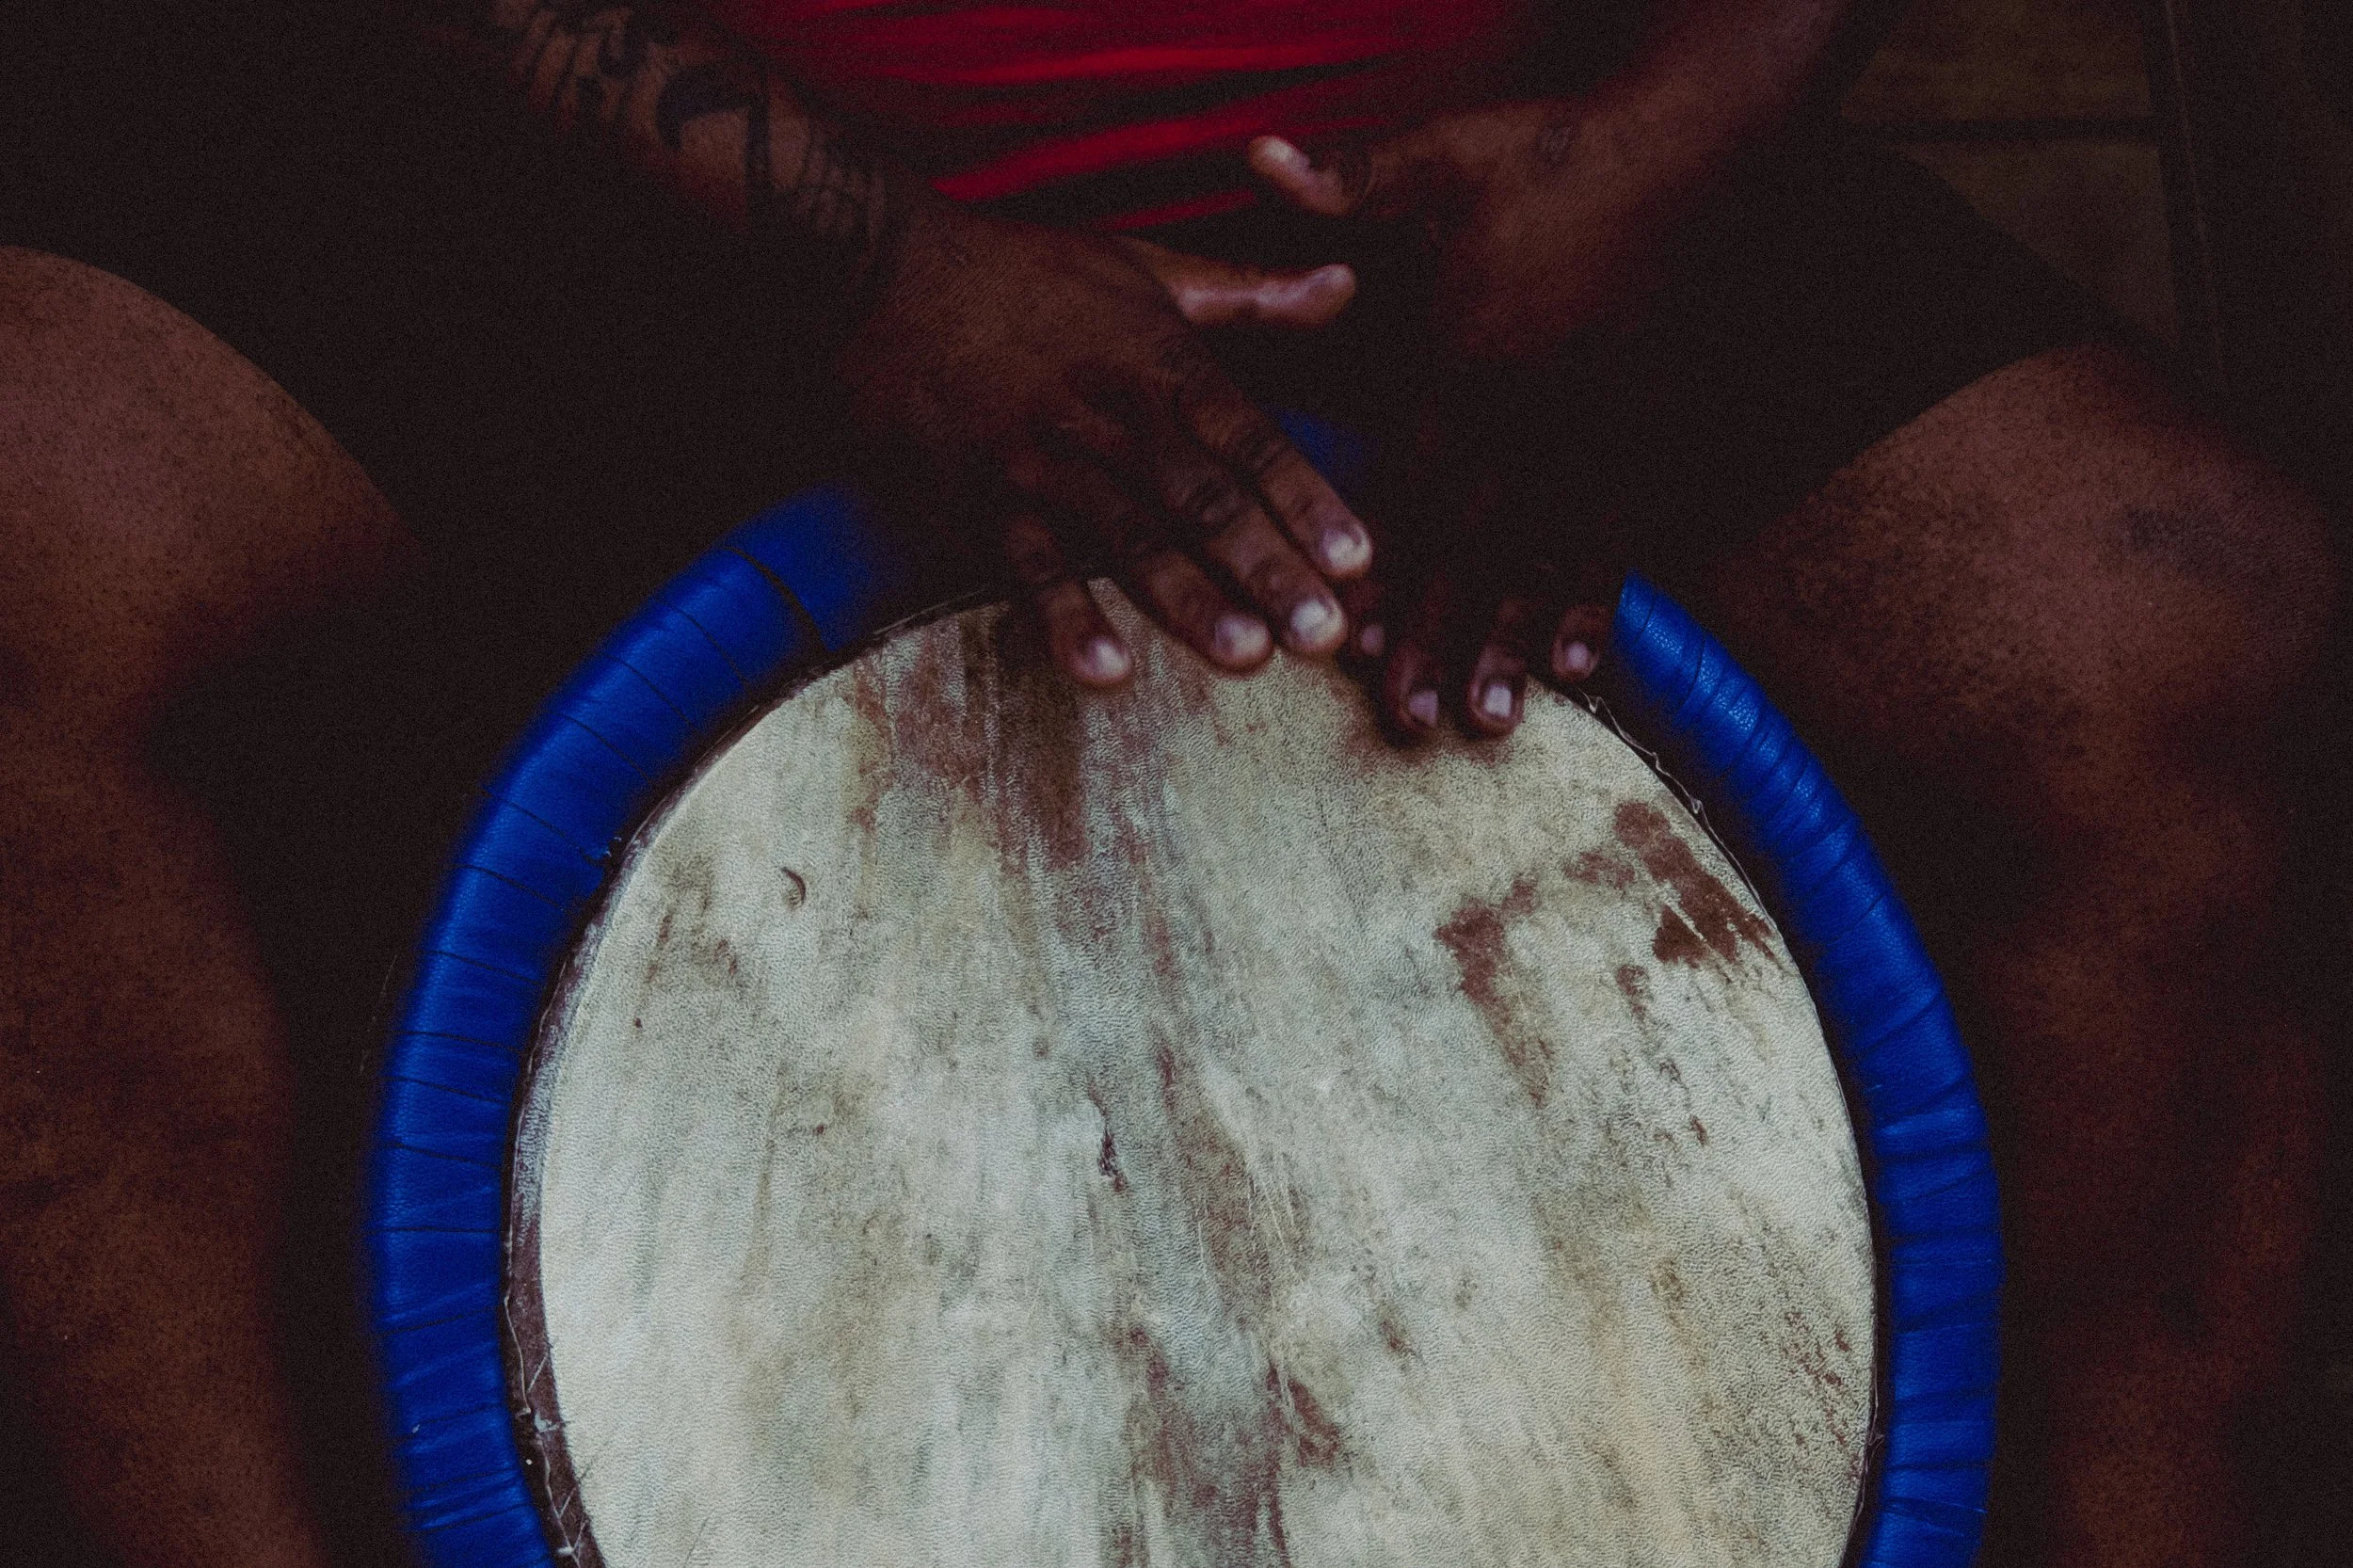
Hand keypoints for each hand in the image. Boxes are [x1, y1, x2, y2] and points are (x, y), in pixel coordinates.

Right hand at [837, 195, 1371, 686]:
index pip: (1249, 438)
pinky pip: (1027, 570)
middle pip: (1201, 500)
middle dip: (1267, 568)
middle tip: (1324, 634)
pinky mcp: (977, 502)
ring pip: (1126, 540)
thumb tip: (1345, 284)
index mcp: (1157, 361)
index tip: (1361, 558)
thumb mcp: (1142, 266)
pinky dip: (1065, 620)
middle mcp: (1107, 416)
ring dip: (1188, 603)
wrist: (874, 272)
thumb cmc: (1016, 271)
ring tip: (1246, 658)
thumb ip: (1248, 293)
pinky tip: (1106, 672)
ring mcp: (1040, 464)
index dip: (1306, 500)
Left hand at [1246, 97, 1706, 733]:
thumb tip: (1259, 155)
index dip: (1382, 566)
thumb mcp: (1444, 155)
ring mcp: (1591, 437)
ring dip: (1508, 643)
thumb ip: (1351, 180)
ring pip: (1540, 560)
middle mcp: (1529, 420)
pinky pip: (1616, 536)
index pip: (1413, 487)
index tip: (1354, 641)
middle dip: (1437, 636)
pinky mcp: (1643, 438)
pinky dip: (1594, 602)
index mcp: (1468, 367)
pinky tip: (1578, 666)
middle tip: (1406, 720)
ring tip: (1486, 723)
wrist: (1700, 153)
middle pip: (1472, 548)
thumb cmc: (1559, 157)